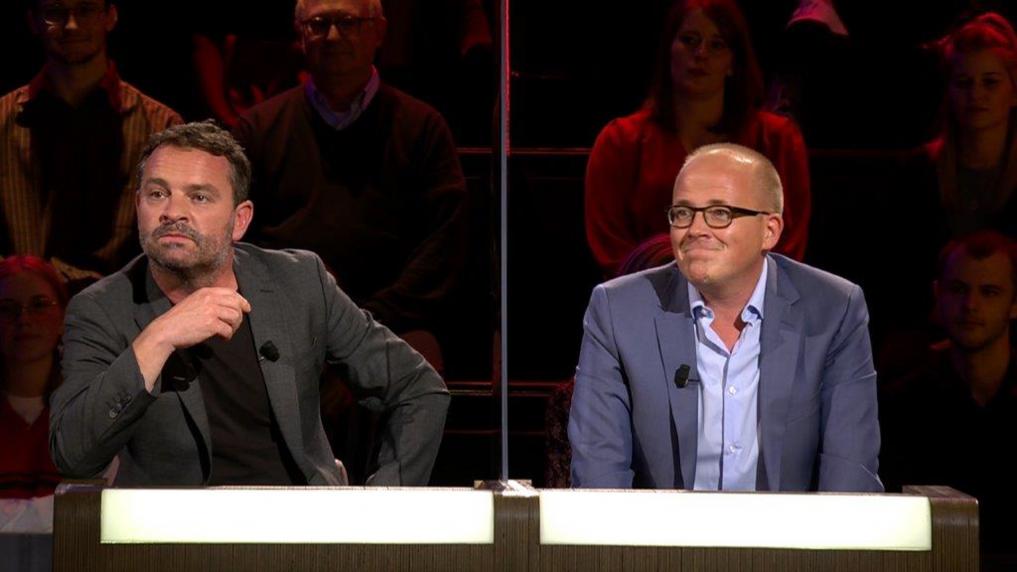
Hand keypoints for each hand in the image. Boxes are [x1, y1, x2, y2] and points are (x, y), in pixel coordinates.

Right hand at [132, 288, 251, 390]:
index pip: (231, 293)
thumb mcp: (194, 302)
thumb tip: (227, 305)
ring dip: (234, 327)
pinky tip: (222, 338)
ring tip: (227, 332)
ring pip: (235, 317)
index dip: (242, 301)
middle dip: (240, 316)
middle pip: (237, 304)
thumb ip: (209, 301)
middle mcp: (210, 299)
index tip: (246, 308)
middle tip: (235, 325)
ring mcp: (211, 311)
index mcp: (206, 292)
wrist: (166, 331)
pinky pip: (228, 330)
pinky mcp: (211, 324)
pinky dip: (228, 336)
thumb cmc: (179, 320)